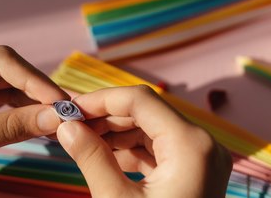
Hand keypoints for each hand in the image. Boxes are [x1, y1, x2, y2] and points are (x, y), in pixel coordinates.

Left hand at [0, 45, 68, 173]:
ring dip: (35, 104)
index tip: (59, 101)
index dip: (33, 78)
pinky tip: (40, 123)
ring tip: (57, 120)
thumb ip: (11, 127)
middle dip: (38, 93)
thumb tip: (57, 118)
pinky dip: (23, 114)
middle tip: (66, 112)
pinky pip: (4, 104)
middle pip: (8, 73)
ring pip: (10, 89)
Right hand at [57, 85, 231, 197]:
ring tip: (85, 140)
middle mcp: (204, 143)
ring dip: (118, 132)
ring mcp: (203, 156)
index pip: (141, 101)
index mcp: (191, 145)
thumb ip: (92, 158)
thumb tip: (66, 127)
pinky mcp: (196, 169)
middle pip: (148, 112)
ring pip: (153, 128)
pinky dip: (133, 149)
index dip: (101, 100)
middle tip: (73, 126)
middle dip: (107, 117)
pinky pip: (160, 148)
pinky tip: (107, 154)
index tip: (71, 109)